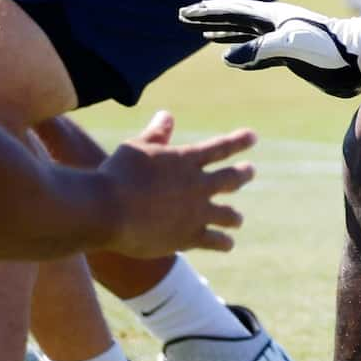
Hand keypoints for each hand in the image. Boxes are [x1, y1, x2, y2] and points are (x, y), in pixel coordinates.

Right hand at [99, 110, 256, 255]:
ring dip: (233, 216)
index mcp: (187, 160)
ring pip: (227, 215)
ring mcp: (196, 213)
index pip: (221, 148)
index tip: (253, 137)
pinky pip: (214, 241)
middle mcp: (198, 185)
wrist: (107, 210)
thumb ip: (156, 133)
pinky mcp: (188, 237)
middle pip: (231, 179)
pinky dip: (222, 242)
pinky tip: (227, 244)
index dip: (238, 141)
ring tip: (237, 219)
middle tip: (250, 171)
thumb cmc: (117, 174)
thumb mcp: (136, 147)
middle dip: (243, 174)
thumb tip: (167, 116)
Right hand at [179, 0, 360, 96]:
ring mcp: (283, 40)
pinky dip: (241, 52)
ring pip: (245, 34)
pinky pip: (257, 52)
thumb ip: (259, 50)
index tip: (186, 13)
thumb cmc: (330, 49)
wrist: (360, 59)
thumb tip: (225, 57)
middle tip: (186, 17)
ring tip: (203, 35)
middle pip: (235, 18)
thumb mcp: (292, 46)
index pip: (233, 12)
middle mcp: (275, 26)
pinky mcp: (290, 56)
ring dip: (223, 33)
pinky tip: (232, 57)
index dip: (209, 12)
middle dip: (210, 18)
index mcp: (273, 17)